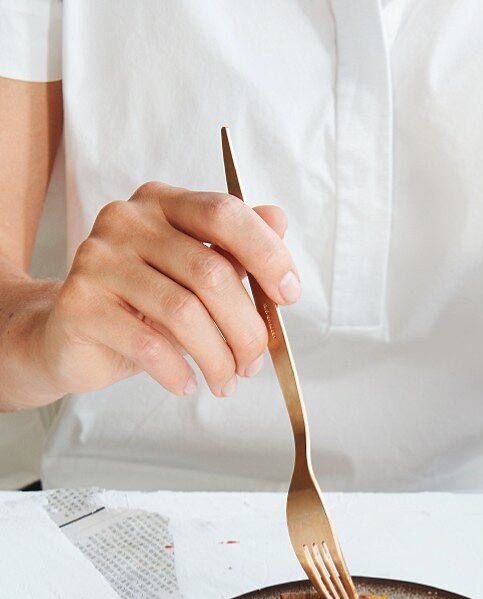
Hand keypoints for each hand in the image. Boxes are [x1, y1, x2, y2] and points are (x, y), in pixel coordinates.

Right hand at [39, 182, 299, 398]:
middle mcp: (127, 221)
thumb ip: (233, 249)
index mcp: (162, 203)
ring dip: (217, 358)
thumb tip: (278, 220)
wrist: (67, 335)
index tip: (288, 295)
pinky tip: (187, 384)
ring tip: (225, 381)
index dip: (265, 254)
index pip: (223, 213)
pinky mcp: (79, 304)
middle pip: (210, 273)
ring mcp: (98, 260)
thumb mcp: (193, 275)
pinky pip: (148, 344)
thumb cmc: (140, 306)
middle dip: (245, 328)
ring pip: (182, 313)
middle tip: (253, 362)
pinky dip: (178, 372)